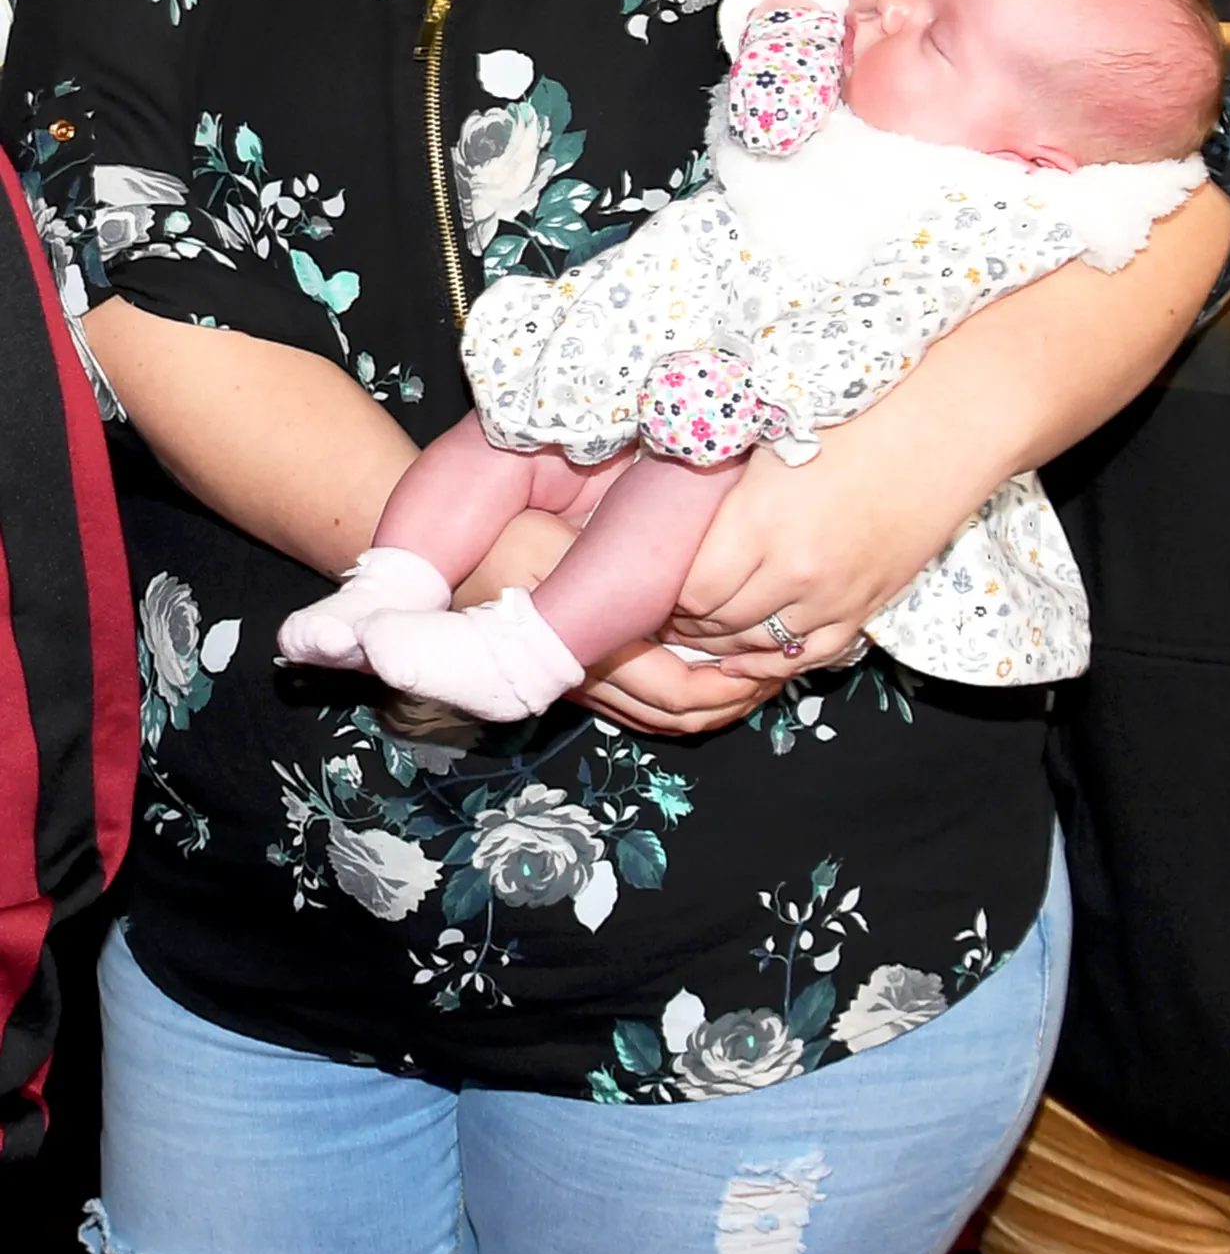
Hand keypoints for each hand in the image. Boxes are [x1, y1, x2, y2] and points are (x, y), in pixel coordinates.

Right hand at [454, 511, 781, 732]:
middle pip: (674, 715)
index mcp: (588, 648)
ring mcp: (575, 681)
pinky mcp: (569, 675)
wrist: (426, 563)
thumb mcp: (561, 543)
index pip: (676, 690)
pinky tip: (708, 674)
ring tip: (756, 677)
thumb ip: (621, 565)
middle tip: (779, 672)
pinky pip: (633, 706)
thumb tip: (696, 578)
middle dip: (732, 701)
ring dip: (710, 705)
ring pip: (656, 718)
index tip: (770, 660)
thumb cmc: (497, 535)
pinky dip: (675, 699)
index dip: (730, 684)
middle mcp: (584, 677)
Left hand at [667, 429, 961, 675]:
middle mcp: (794, 571)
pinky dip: (771, 662)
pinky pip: (808, 657)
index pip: (691, 591)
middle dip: (686, 623)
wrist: (940, 430)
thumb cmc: (852, 417)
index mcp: (760, 522)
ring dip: (722, 644)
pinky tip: (747, 655)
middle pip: (719, 624)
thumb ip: (720, 476)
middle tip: (668, 611)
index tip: (653, 584)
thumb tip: (663, 497)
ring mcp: (833, 596)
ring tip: (701, 629)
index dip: (665, 595)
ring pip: (758, 646)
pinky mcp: (865, 607)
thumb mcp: (770, 437)